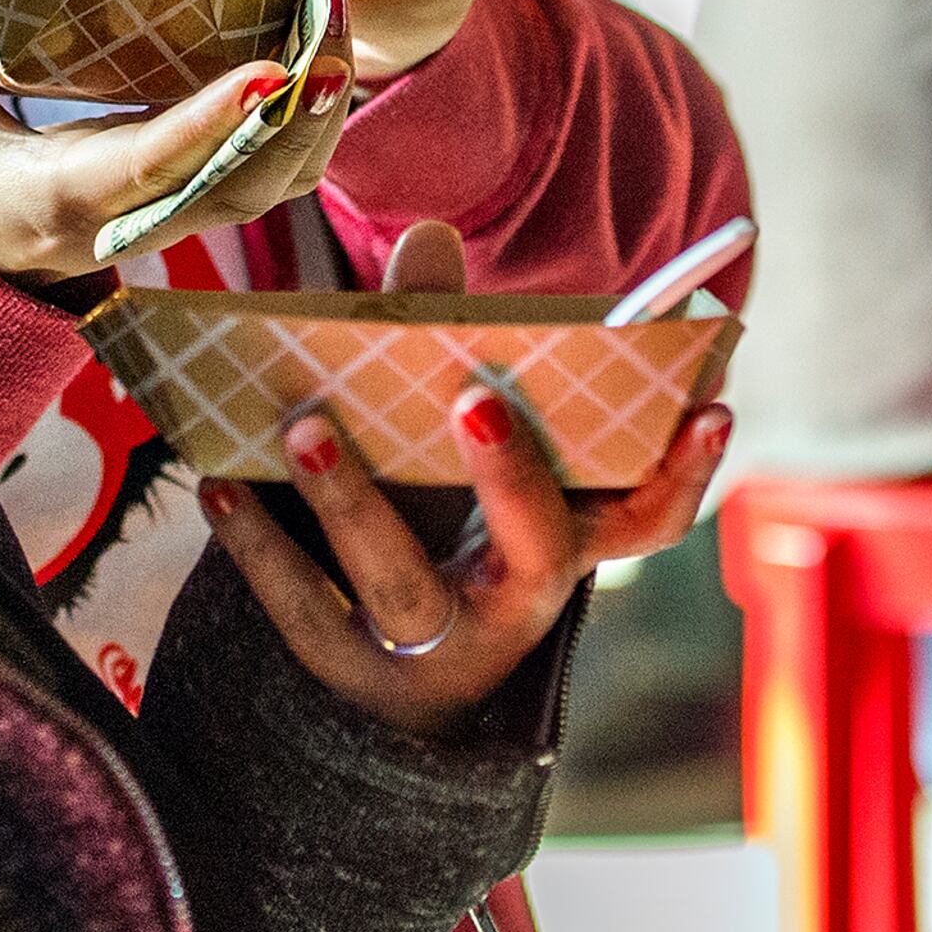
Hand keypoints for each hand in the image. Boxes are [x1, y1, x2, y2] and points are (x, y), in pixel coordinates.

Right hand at [0, 0, 358, 280]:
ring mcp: (165, 216)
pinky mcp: (188, 191)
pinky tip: (312, 14)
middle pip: (245, 180)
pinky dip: (303, 96)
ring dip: (317, 92)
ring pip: (275, 175)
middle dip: (301, 93)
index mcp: (49, 198)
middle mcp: (124, 223)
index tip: (273, 68)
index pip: (148, 167)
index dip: (211, 123)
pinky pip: (269, 156)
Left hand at [197, 221, 735, 741]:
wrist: (386, 696)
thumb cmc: (442, 533)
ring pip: (400, 584)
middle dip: (510, 477)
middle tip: (473, 397)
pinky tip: (220, 484)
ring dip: (355, 500)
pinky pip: (301, 609)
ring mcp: (430, 647)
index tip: (711, 406)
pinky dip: (259, 544)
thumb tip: (427, 235)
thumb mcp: (460, 452)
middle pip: (533, 552)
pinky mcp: (345, 670)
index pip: (647, 519)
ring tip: (305, 425)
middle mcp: (512, 604)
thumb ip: (446, 337)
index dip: (685, 470)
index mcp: (565, 547)